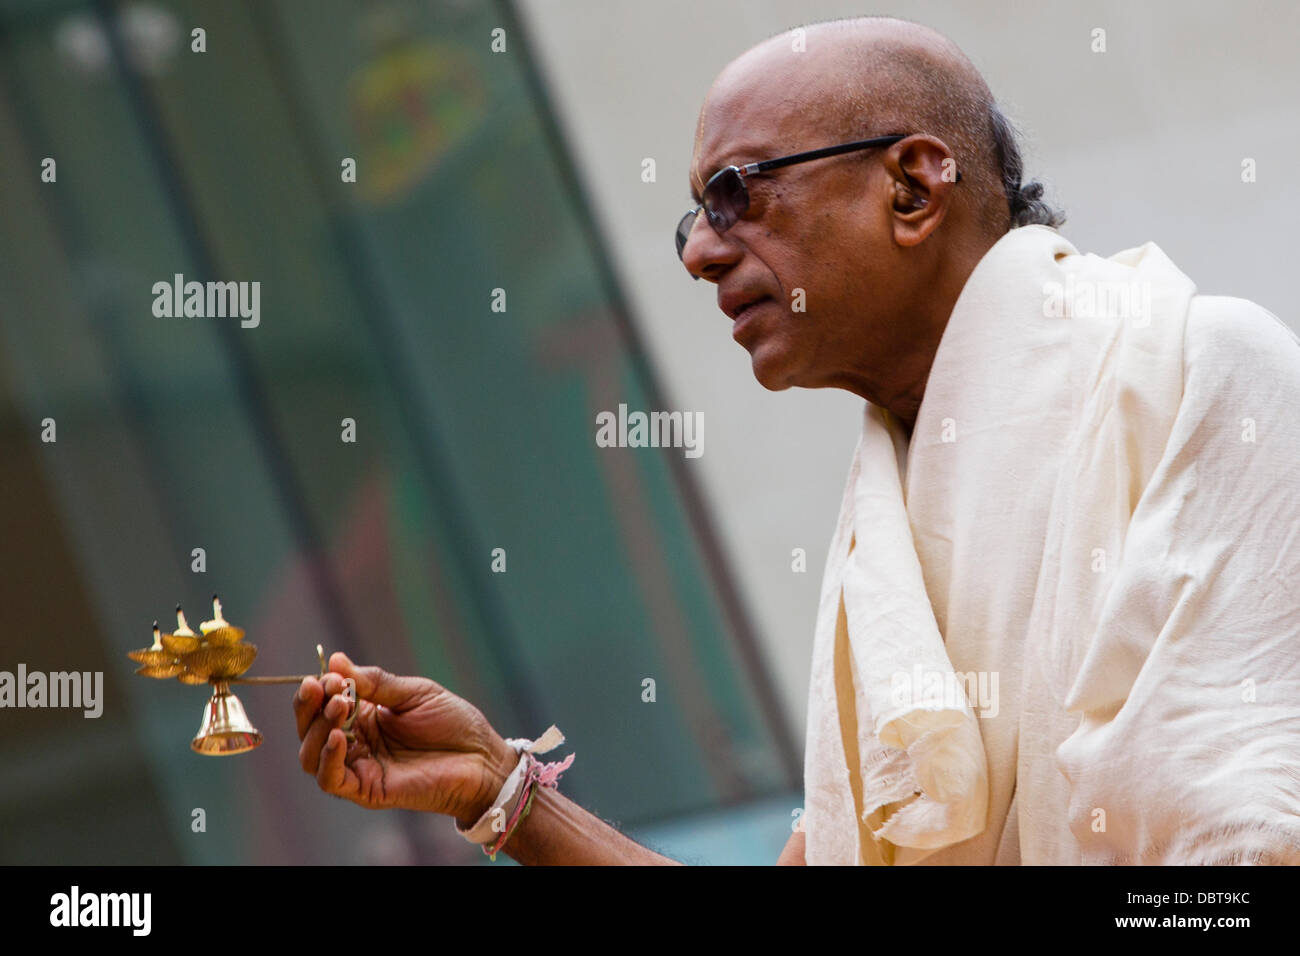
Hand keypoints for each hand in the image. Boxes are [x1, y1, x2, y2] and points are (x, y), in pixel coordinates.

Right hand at [294, 652, 515, 825]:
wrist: (482, 758)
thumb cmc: (453, 724)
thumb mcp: (414, 693)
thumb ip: (375, 682)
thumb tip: (334, 661)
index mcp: (364, 716)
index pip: (322, 703)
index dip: (318, 689)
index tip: (327, 674)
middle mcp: (356, 742)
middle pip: (310, 729)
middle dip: (310, 706)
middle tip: (323, 687)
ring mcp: (360, 767)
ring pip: (312, 756)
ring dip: (317, 730)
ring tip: (338, 706)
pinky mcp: (367, 791)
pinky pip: (332, 780)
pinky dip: (328, 758)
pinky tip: (339, 737)